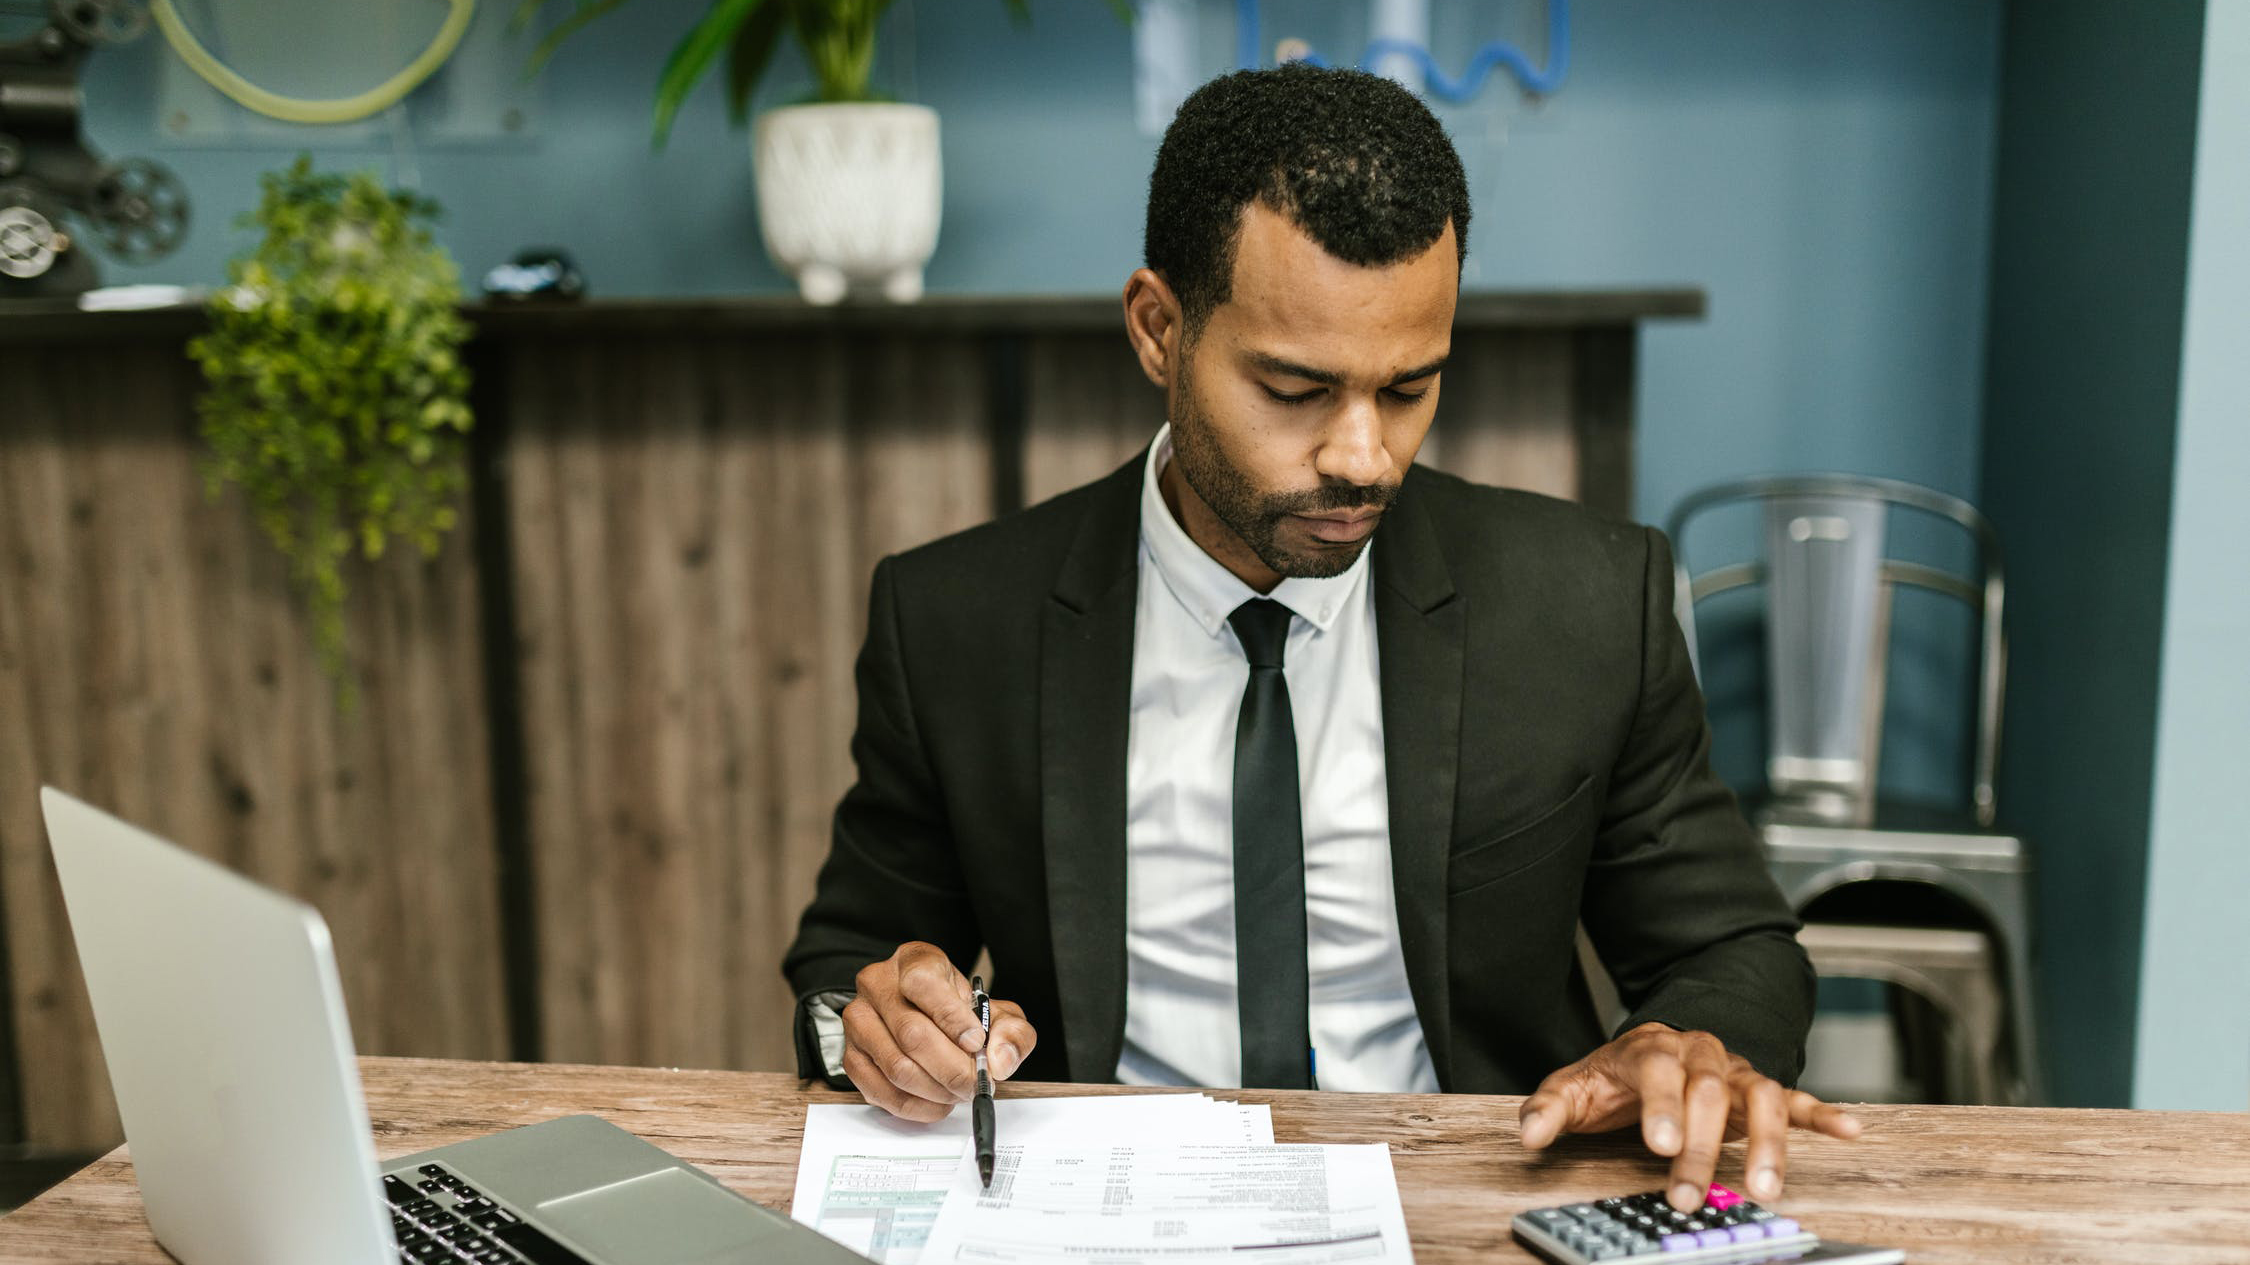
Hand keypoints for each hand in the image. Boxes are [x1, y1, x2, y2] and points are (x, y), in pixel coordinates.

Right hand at [841, 942, 1037, 1122]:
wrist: (929, 1020)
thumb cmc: (960, 1014)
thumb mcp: (996, 1013)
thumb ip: (1011, 1033)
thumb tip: (1000, 1060)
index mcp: (913, 960)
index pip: (922, 984)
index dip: (952, 1018)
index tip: (976, 1043)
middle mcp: (877, 985)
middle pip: (911, 1034)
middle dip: (952, 1068)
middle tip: (976, 1083)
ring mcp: (859, 1021)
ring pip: (897, 1067)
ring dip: (936, 1090)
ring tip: (958, 1092)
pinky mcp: (851, 1056)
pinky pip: (881, 1091)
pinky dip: (916, 1106)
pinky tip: (937, 1101)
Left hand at [1518, 1022, 1861, 1211]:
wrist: (1653, 1048)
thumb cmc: (1614, 1078)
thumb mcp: (1574, 1088)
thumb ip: (1550, 1109)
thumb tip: (1530, 1134)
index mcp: (1651, 1048)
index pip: (1659, 1071)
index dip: (1661, 1107)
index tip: (1659, 1145)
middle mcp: (1699, 1053)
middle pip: (1707, 1093)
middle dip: (1699, 1147)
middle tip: (1686, 1194)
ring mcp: (1733, 1072)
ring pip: (1759, 1097)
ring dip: (1764, 1143)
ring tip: (1764, 1188)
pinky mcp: (1760, 1090)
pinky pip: (1796, 1099)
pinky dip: (1822, 1114)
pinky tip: (1848, 1130)